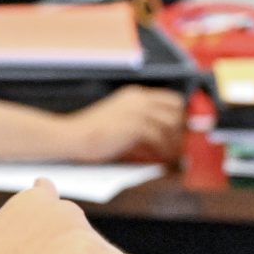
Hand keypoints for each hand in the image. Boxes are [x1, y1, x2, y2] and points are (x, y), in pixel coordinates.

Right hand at [62, 86, 185, 162]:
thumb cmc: (91, 133)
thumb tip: (161, 134)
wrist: (72, 136)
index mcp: (134, 95)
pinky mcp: (134, 126)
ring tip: (172, 154)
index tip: (180, 131)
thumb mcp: (118, 117)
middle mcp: (139, 100)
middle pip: (176, 110)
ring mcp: (137, 112)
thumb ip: (137, 119)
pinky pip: (161, 138)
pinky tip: (162, 158)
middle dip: (181, 128)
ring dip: (175, 141)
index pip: (171, 99)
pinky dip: (164, 150)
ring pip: (172, 124)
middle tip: (178, 145)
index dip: (179, 115)